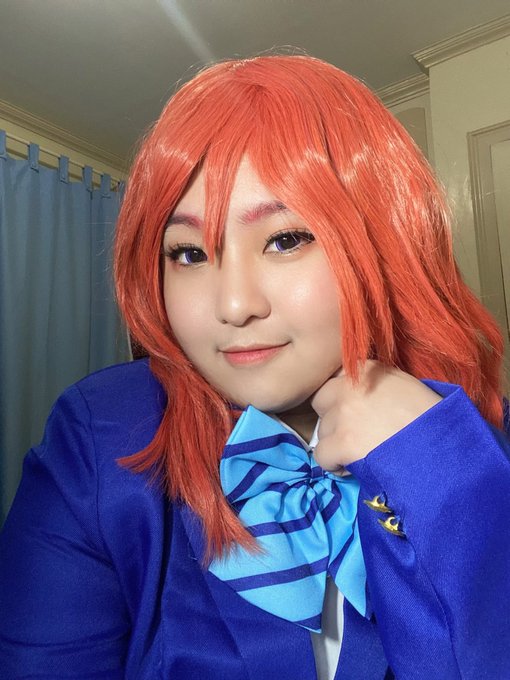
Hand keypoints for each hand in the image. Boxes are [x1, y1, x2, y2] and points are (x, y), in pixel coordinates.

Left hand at [310, 361, 442, 471]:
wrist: (444, 447)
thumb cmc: (433, 418)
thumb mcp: (405, 385)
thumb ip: (377, 384)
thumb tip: (360, 396)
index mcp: (367, 367)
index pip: (335, 378)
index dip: (340, 397)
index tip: (352, 411)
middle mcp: (350, 385)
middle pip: (321, 401)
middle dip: (332, 416)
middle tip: (351, 432)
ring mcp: (344, 413)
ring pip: (322, 430)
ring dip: (335, 442)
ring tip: (357, 452)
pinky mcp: (343, 442)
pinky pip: (321, 455)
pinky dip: (333, 464)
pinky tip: (351, 467)